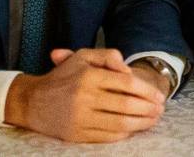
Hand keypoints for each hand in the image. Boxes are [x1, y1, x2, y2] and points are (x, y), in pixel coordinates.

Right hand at [4, 48, 166, 142]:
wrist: (32, 101)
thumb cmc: (63, 77)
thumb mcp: (83, 56)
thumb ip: (108, 56)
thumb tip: (127, 69)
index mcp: (89, 76)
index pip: (126, 84)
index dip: (146, 91)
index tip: (159, 96)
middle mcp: (84, 98)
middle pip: (126, 105)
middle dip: (148, 108)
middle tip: (160, 109)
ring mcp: (80, 118)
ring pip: (119, 124)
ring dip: (141, 123)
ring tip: (153, 120)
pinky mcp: (77, 135)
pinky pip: (107, 136)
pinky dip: (124, 134)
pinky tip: (134, 129)